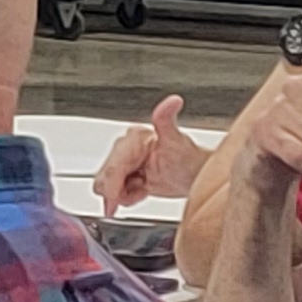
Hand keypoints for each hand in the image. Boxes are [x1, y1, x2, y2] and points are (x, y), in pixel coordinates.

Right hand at [92, 96, 202, 212]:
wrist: (196, 175)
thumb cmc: (190, 159)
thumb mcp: (178, 141)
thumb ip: (167, 120)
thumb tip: (173, 101)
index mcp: (134, 137)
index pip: (113, 166)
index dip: (113, 186)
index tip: (119, 199)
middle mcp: (126, 147)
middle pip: (104, 176)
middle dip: (119, 190)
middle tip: (139, 190)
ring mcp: (125, 162)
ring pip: (105, 185)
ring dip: (122, 194)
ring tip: (142, 189)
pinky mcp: (127, 175)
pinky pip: (112, 192)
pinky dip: (125, 197)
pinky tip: (141, 191)